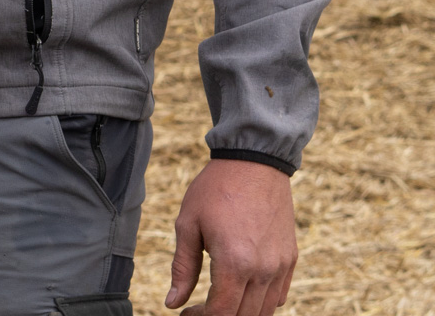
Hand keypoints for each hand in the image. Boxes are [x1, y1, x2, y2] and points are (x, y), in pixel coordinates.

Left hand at [166, 159, 296, 313]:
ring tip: (218, 300)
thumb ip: (182, 268)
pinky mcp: (291, 259)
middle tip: (197, 308)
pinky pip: (279, 296)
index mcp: (235, 263)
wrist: (255, 163)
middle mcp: (263, 270)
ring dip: (240, 313)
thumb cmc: (215, 190)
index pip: (221, 313)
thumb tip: (172, 303)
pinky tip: (240, 290)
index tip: (185, 312)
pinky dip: (260, 303)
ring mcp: (281, 266)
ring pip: (264, 311)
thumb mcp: (188, 225)